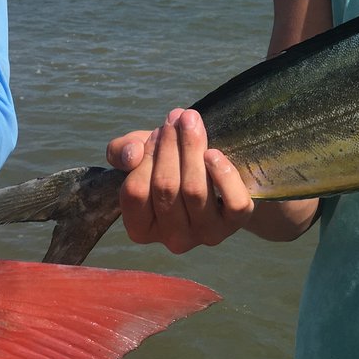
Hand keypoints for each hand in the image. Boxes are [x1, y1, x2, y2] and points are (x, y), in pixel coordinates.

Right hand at [111, 108, 256, 253]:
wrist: (217, 178)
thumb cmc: (173, 168)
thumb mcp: (142, 157)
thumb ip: (122, 151)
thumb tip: (132, 154)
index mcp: (142, 229)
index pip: (135, 191)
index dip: (146, 156)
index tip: (157, 132)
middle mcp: (172, 239)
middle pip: (166, 186)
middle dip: (170, 145)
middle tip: (178, 118)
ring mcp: (205, 234)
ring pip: (195, 190)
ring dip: (192, 149)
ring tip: (192, 122)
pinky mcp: (235, 224)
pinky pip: (233, 202)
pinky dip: (224, 174)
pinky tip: (214, 153)